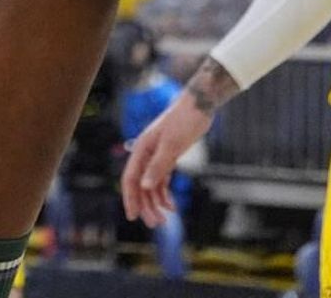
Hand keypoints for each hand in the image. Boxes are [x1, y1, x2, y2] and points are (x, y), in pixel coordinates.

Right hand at [121, 90, 208, 228]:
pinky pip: (162, 179)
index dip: (130, 197)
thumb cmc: (184, 121)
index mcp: (142, 148)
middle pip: (141, 184)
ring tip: (164, 219)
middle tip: (155, 224)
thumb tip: (145, 187)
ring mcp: (157, 155)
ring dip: (156, 202)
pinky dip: (165, 193)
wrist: (200, 106)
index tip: (132, 216)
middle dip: (146, 205)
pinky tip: (172, 206)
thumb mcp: (172, 145)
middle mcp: (146, 153)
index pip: (131, 177)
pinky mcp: (168, 156)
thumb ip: (158, 166)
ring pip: (151, 185)